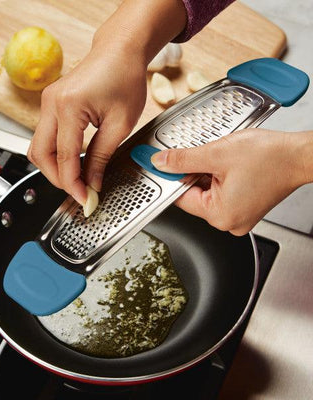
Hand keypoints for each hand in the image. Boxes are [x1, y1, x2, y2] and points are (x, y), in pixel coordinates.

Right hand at [28, 39, 146, 204]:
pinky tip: (72, 162)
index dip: (73, 184)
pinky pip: (44, 136)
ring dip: (53, 167)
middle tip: (79, 191)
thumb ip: (102, 157)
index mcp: (69, 107)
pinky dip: (55, 153)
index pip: (63, 158)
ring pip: (37, 147)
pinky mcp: (51, 104)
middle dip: (57, 178)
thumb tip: (93, 183)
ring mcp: (48, 103)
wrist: (120, 51)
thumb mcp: (120, 124)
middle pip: (40, 155)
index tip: (85, 199)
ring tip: (76, 179)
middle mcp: (51, 104)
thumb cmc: (125, 77)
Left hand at [151, 128, 311, 235]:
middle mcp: (228, 221)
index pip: (180, 198)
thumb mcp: (217, 153)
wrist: (300, 155)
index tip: (164, 164)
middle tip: (206, 155)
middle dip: (194, 173)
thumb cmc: (270, 157)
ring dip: (208, 173)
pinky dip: (219, 177)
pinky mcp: (244, 207)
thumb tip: (161, 163)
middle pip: (193, 194)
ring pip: (207, 191)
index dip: (172, 177)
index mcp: (220, 215)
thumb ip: (183, 160)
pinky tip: (230, 166)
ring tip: (226, 160)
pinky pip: (220, 192)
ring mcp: (237, 216)